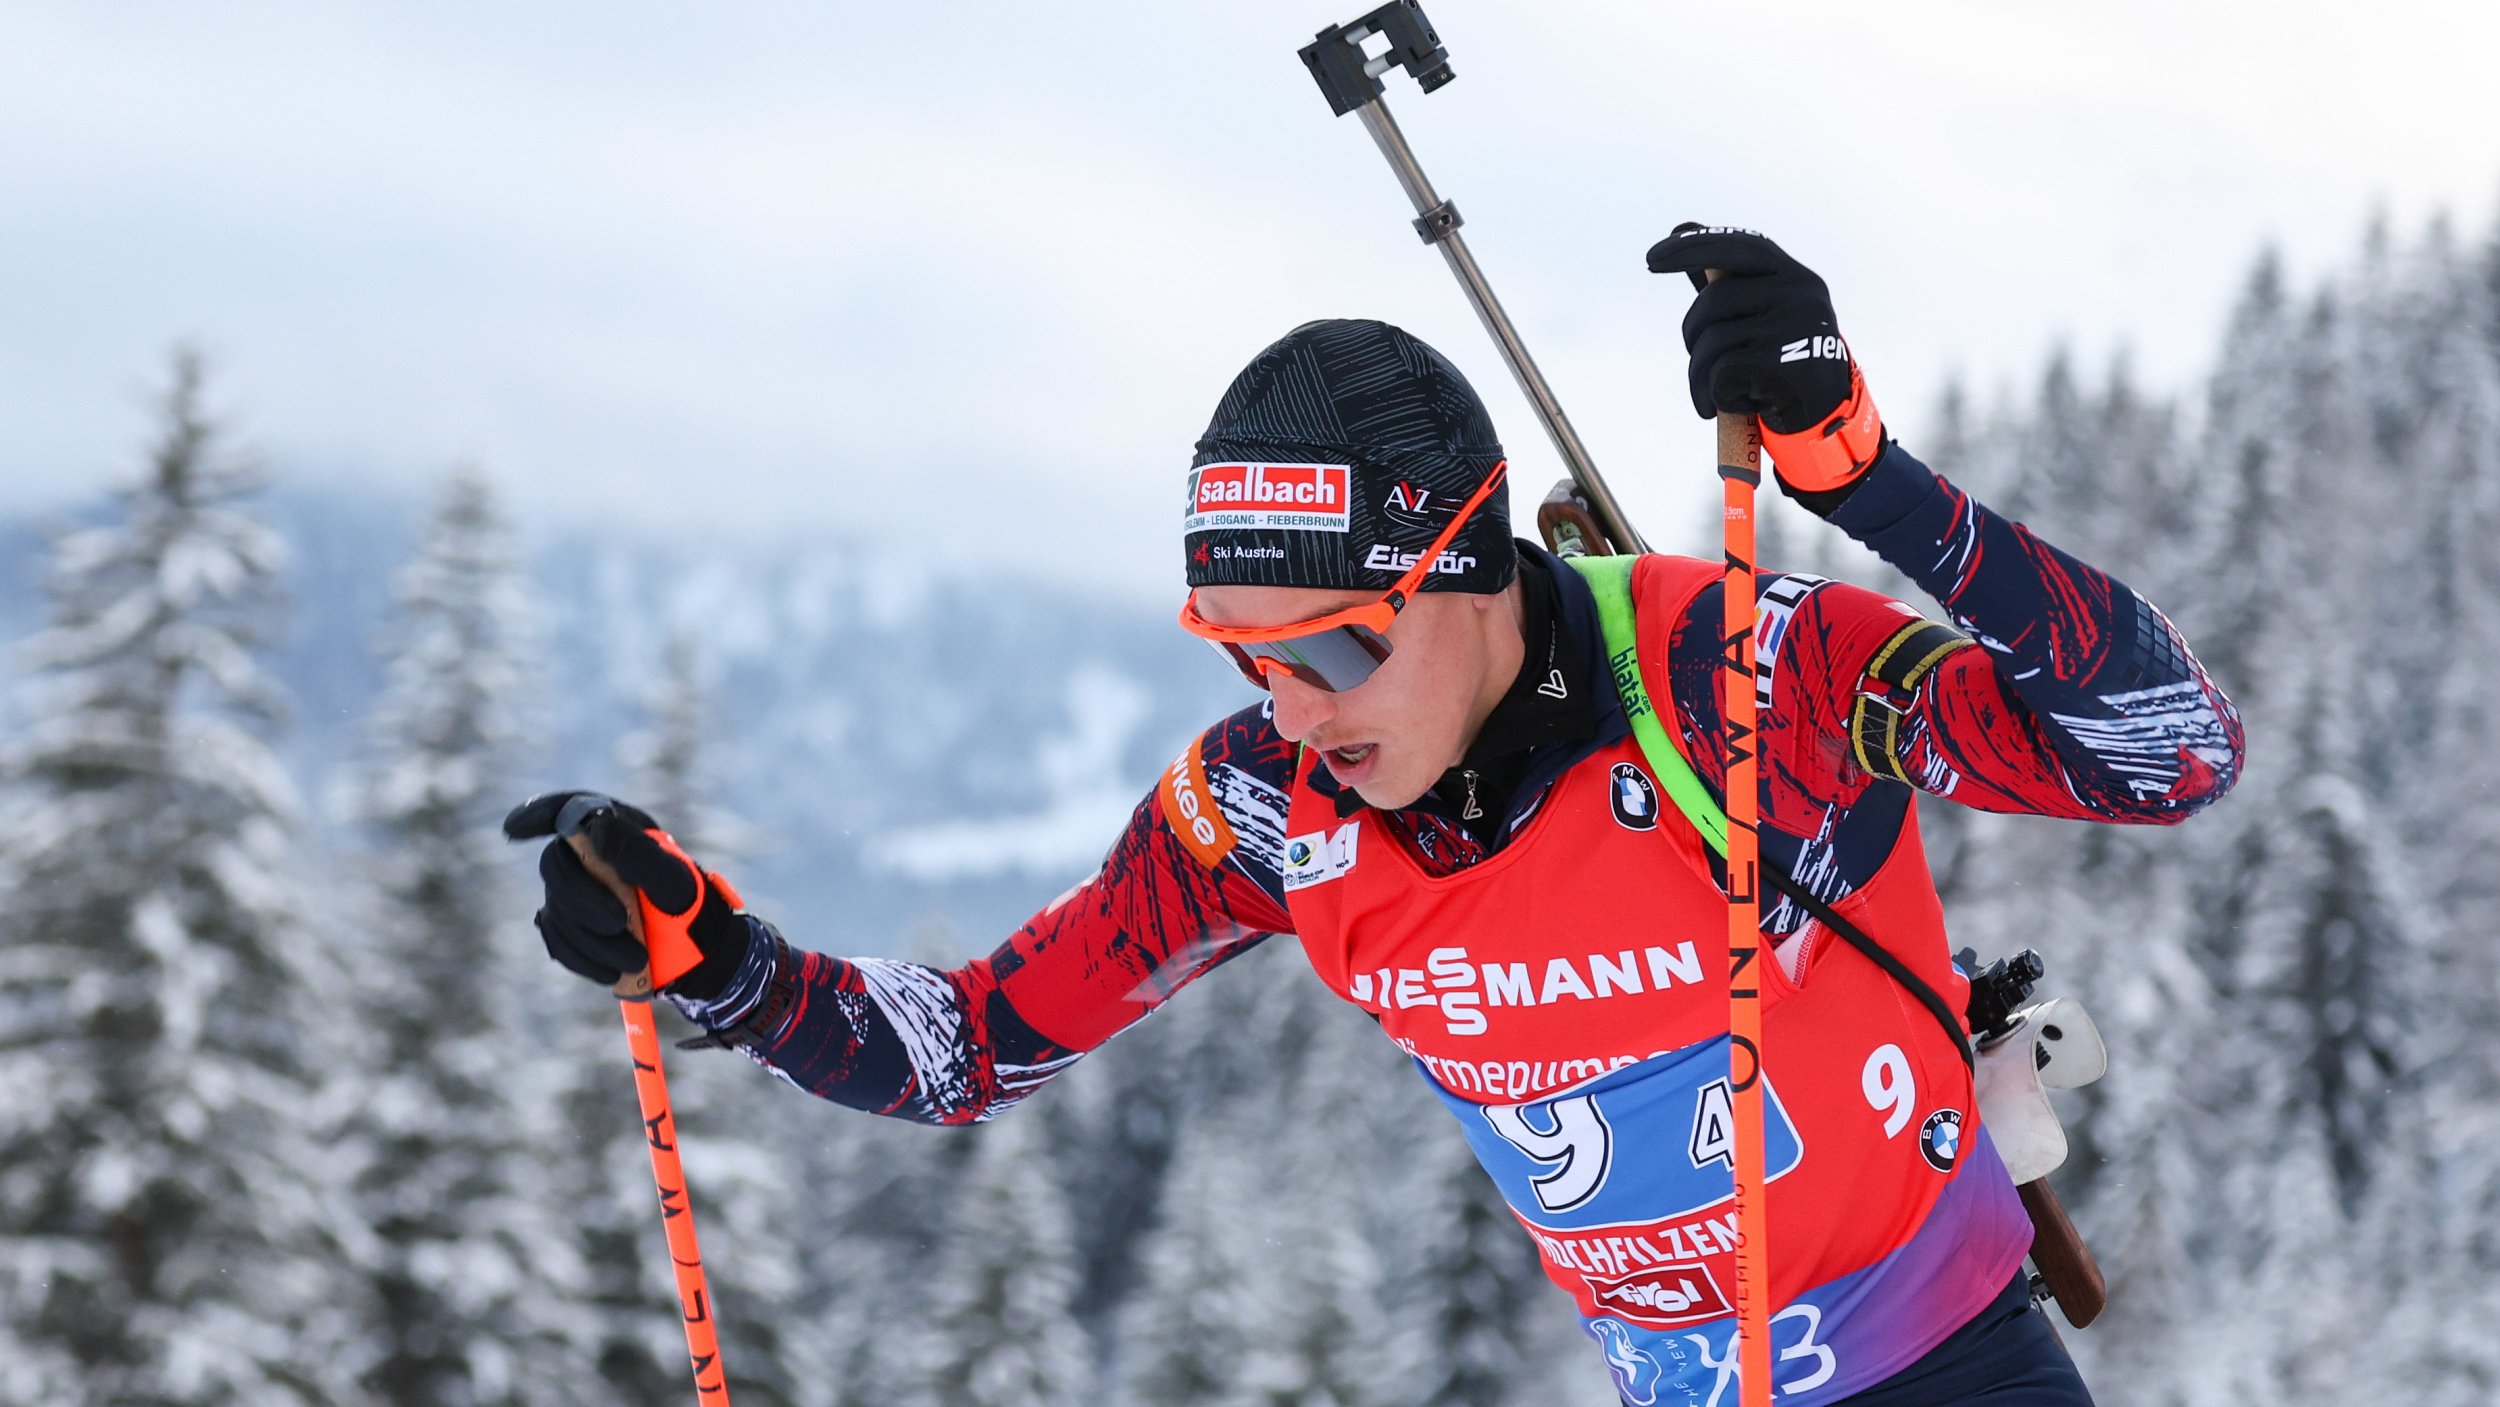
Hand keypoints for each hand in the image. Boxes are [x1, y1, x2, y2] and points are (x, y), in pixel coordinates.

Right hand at [502, 790, 748, 997]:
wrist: (697, 949)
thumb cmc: (688, 903)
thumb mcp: (672, 877)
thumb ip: (638, 851)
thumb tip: (594, 829)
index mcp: (613, 828)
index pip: (567, 810)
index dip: (537, 815)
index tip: (514, 830)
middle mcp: (586, 855)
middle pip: (555, 866)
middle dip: (582, 899)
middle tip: (619, 922)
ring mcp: (574, 890)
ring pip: (556, 910)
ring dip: (592, 939)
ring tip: (637, 958)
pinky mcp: (570, 926)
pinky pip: (558, 939)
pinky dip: (584, 958)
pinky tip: (613, 970)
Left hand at [1646, 223, 1884, 495]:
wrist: (1824, 414)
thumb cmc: (1782, 357)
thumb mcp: (1764, 311)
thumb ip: (1728, 275)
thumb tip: (1681, 229)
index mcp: (1793, 275)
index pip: (1739, 246)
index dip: (1694, 248)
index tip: (1652, 260)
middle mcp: (1799, 293)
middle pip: (1713, 302)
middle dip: (1692, 335)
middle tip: (1699, 358)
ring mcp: (1794, 328)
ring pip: (1712, 343)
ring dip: (1699, 375)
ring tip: (1713, 391)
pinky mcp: (1784, 366)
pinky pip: (1722, 374)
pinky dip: (1715, 394)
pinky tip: (1733, 402)